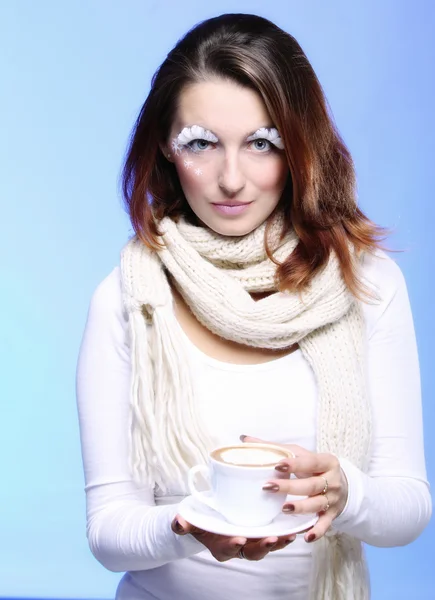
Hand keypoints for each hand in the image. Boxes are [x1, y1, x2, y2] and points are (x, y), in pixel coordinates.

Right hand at [171, 515, 295, 561]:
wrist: (210, 517)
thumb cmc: (201, 519)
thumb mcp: (190, 520)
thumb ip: (184, 523)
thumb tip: (178, 522)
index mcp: (221, 546)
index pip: (228, 549)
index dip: (233, 545)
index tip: (238, 539)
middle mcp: (239, 546)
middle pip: (252, 551)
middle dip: (261, 547)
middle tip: (270, 540)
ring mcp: (252, 540)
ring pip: (266, 545)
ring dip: (278, 542)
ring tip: (288, 536)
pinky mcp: (262, 532)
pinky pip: (276, 536)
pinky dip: (285, 534)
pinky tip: (295, 528)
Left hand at [241, 435, 348, 543]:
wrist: (343, 483)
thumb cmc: (314, 466)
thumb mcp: (301, 454)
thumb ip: (276, 448)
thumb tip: (245, 439)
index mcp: (326, 462)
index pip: (310, 462)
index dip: (295, 464)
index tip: (278, 464)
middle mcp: (332, 481)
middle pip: (311, 485)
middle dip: (290, 487)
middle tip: (268, 487)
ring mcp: (333, 499)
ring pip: (317, 504)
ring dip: (301, 508)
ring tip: (283, 508)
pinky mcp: (332, 515)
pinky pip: (325, 524)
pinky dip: (317, 531)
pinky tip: (306, 536)